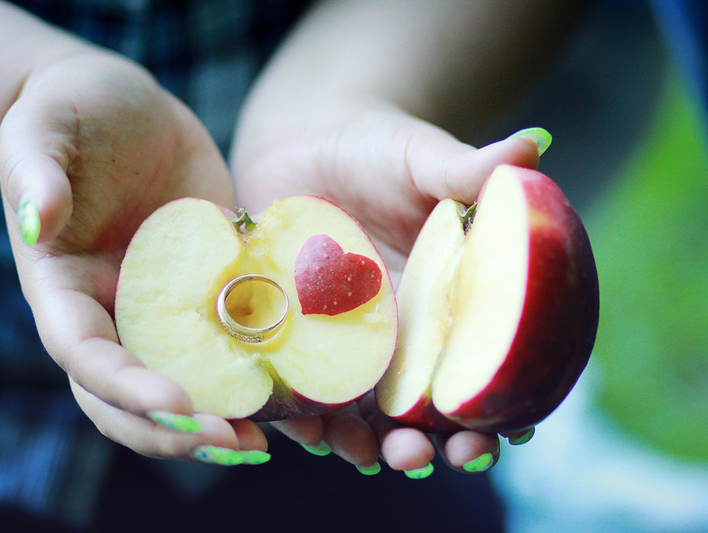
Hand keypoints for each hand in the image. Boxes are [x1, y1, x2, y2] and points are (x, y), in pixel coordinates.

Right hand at [0, 51, 268, 460]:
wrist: (123, 112)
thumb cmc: (72, 111)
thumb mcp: (42, 126)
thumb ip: (36, 171)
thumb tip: (38, 222)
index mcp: (64, 288)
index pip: (85, 355)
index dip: (126, 387)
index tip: (178, 404)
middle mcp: (113, 312)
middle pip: (131, 399)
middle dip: (178, 431)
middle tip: (238, 444)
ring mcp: (164, 309)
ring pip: (185, 386)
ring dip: (223, 422)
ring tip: (274, 442)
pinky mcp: (210, 291)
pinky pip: (231, 344)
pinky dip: (260, 375)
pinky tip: (303, 392)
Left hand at [232, 96, 543, 473]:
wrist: (304, 141)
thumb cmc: (373, 149)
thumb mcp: (422, 157)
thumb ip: (468, 168)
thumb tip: (531, 147)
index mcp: (444, 303)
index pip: (477, 368)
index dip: (499, 408)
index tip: (511, 430)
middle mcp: (401, 333)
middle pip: (420, 407)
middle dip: (430, 443)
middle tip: (427, 455)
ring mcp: (347, 339)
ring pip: (361, 411)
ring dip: (367, 444)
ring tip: (371, 456)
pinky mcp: (296, 334)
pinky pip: (303, 386)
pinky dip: (307, 416)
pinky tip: (309, 431)